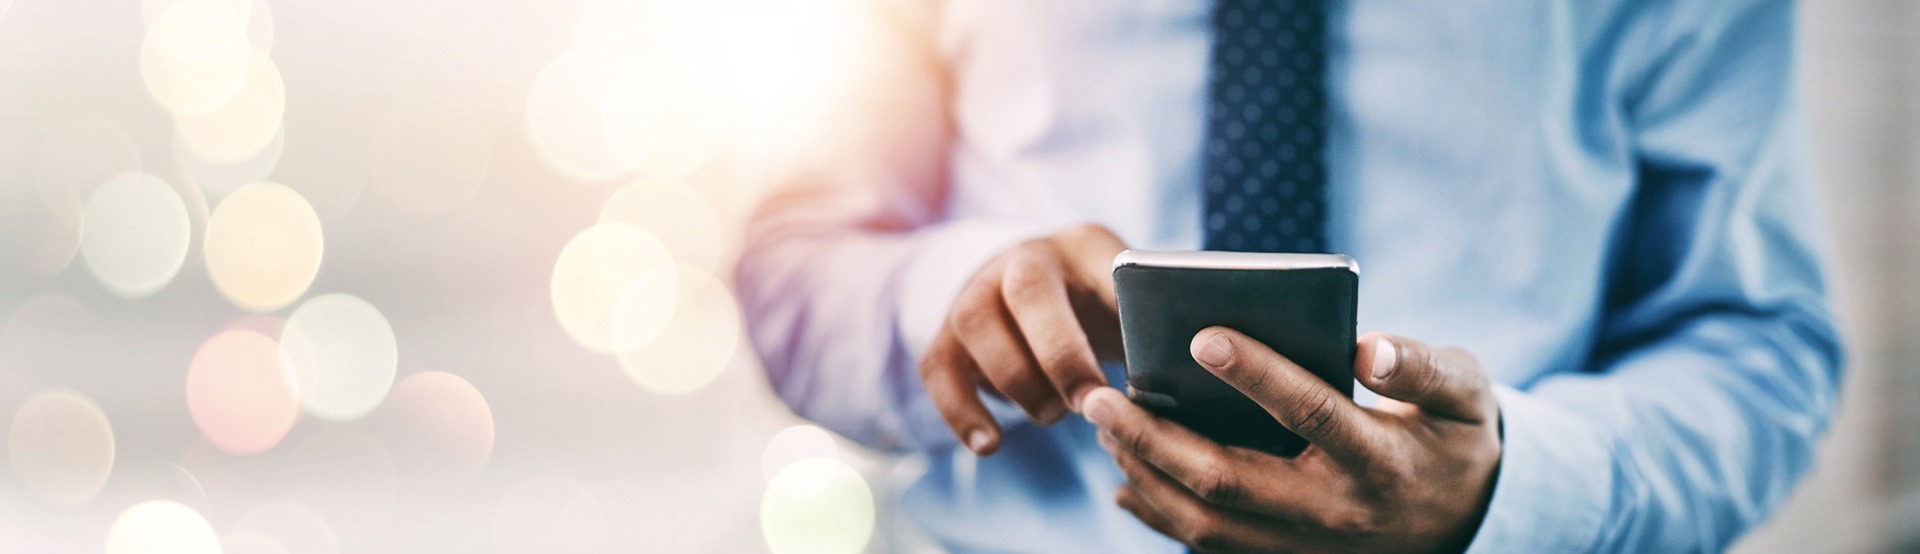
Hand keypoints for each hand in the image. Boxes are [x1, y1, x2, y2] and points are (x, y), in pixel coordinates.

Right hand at [919, 224, 1126, 454]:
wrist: (1034, 288)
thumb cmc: (1098, 306)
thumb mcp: (1128, 302)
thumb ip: (1148, 326)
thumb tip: (1175, 368)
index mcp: (1080, 246)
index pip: (1097, 260)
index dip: (1119, 306)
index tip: (1135, 366)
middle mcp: (1020, 259)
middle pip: (1026, 289)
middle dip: (1058, 352)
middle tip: (1087, 403)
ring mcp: (975, 294)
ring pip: (974, 323)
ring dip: (1016, 379)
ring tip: (1051, 416)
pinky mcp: (946, 336)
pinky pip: (938, 369)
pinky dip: (959, 411)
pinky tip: (989, 445)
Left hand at [1083, 328, 1500, 552]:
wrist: (1472, 519)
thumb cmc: (1455, 436)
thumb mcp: (1466, 393)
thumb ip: (1423, 366)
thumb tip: (1366, 348)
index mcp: (1381, 459)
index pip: (1311, 413)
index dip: (1258, 375)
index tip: (1201, 336)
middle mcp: (1335, 512)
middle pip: (1230, 479)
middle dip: (1156, 438)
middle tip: (1101, 395)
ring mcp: (1305, 546)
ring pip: (1207, 521)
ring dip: (1146, 474)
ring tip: (1104, 426)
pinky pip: (1210, 546)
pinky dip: (1161, 515)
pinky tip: (1125, 478)